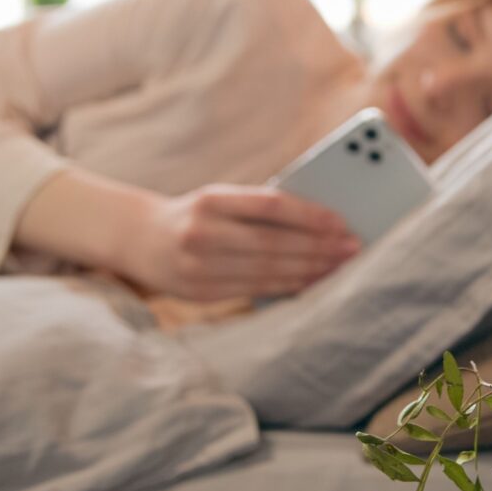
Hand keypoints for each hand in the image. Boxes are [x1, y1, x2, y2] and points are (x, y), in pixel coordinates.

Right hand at [125, 184, 360, 302]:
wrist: (139, 238)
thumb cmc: (196, 214)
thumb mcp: (219, 198)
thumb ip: (259, 207)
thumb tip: (320, 222)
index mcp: (211, 199)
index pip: (271, 206)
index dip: (310, 215)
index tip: (342, 222)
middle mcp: (202, 231)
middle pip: (273, 243)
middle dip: (319, 247)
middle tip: (352, 249)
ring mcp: (199, 266)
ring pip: (267, 271)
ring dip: (309, 271)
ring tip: (339, 267)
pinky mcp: (199, 293)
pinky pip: (254, 290)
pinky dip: (286, 287)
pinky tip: (310, 283)